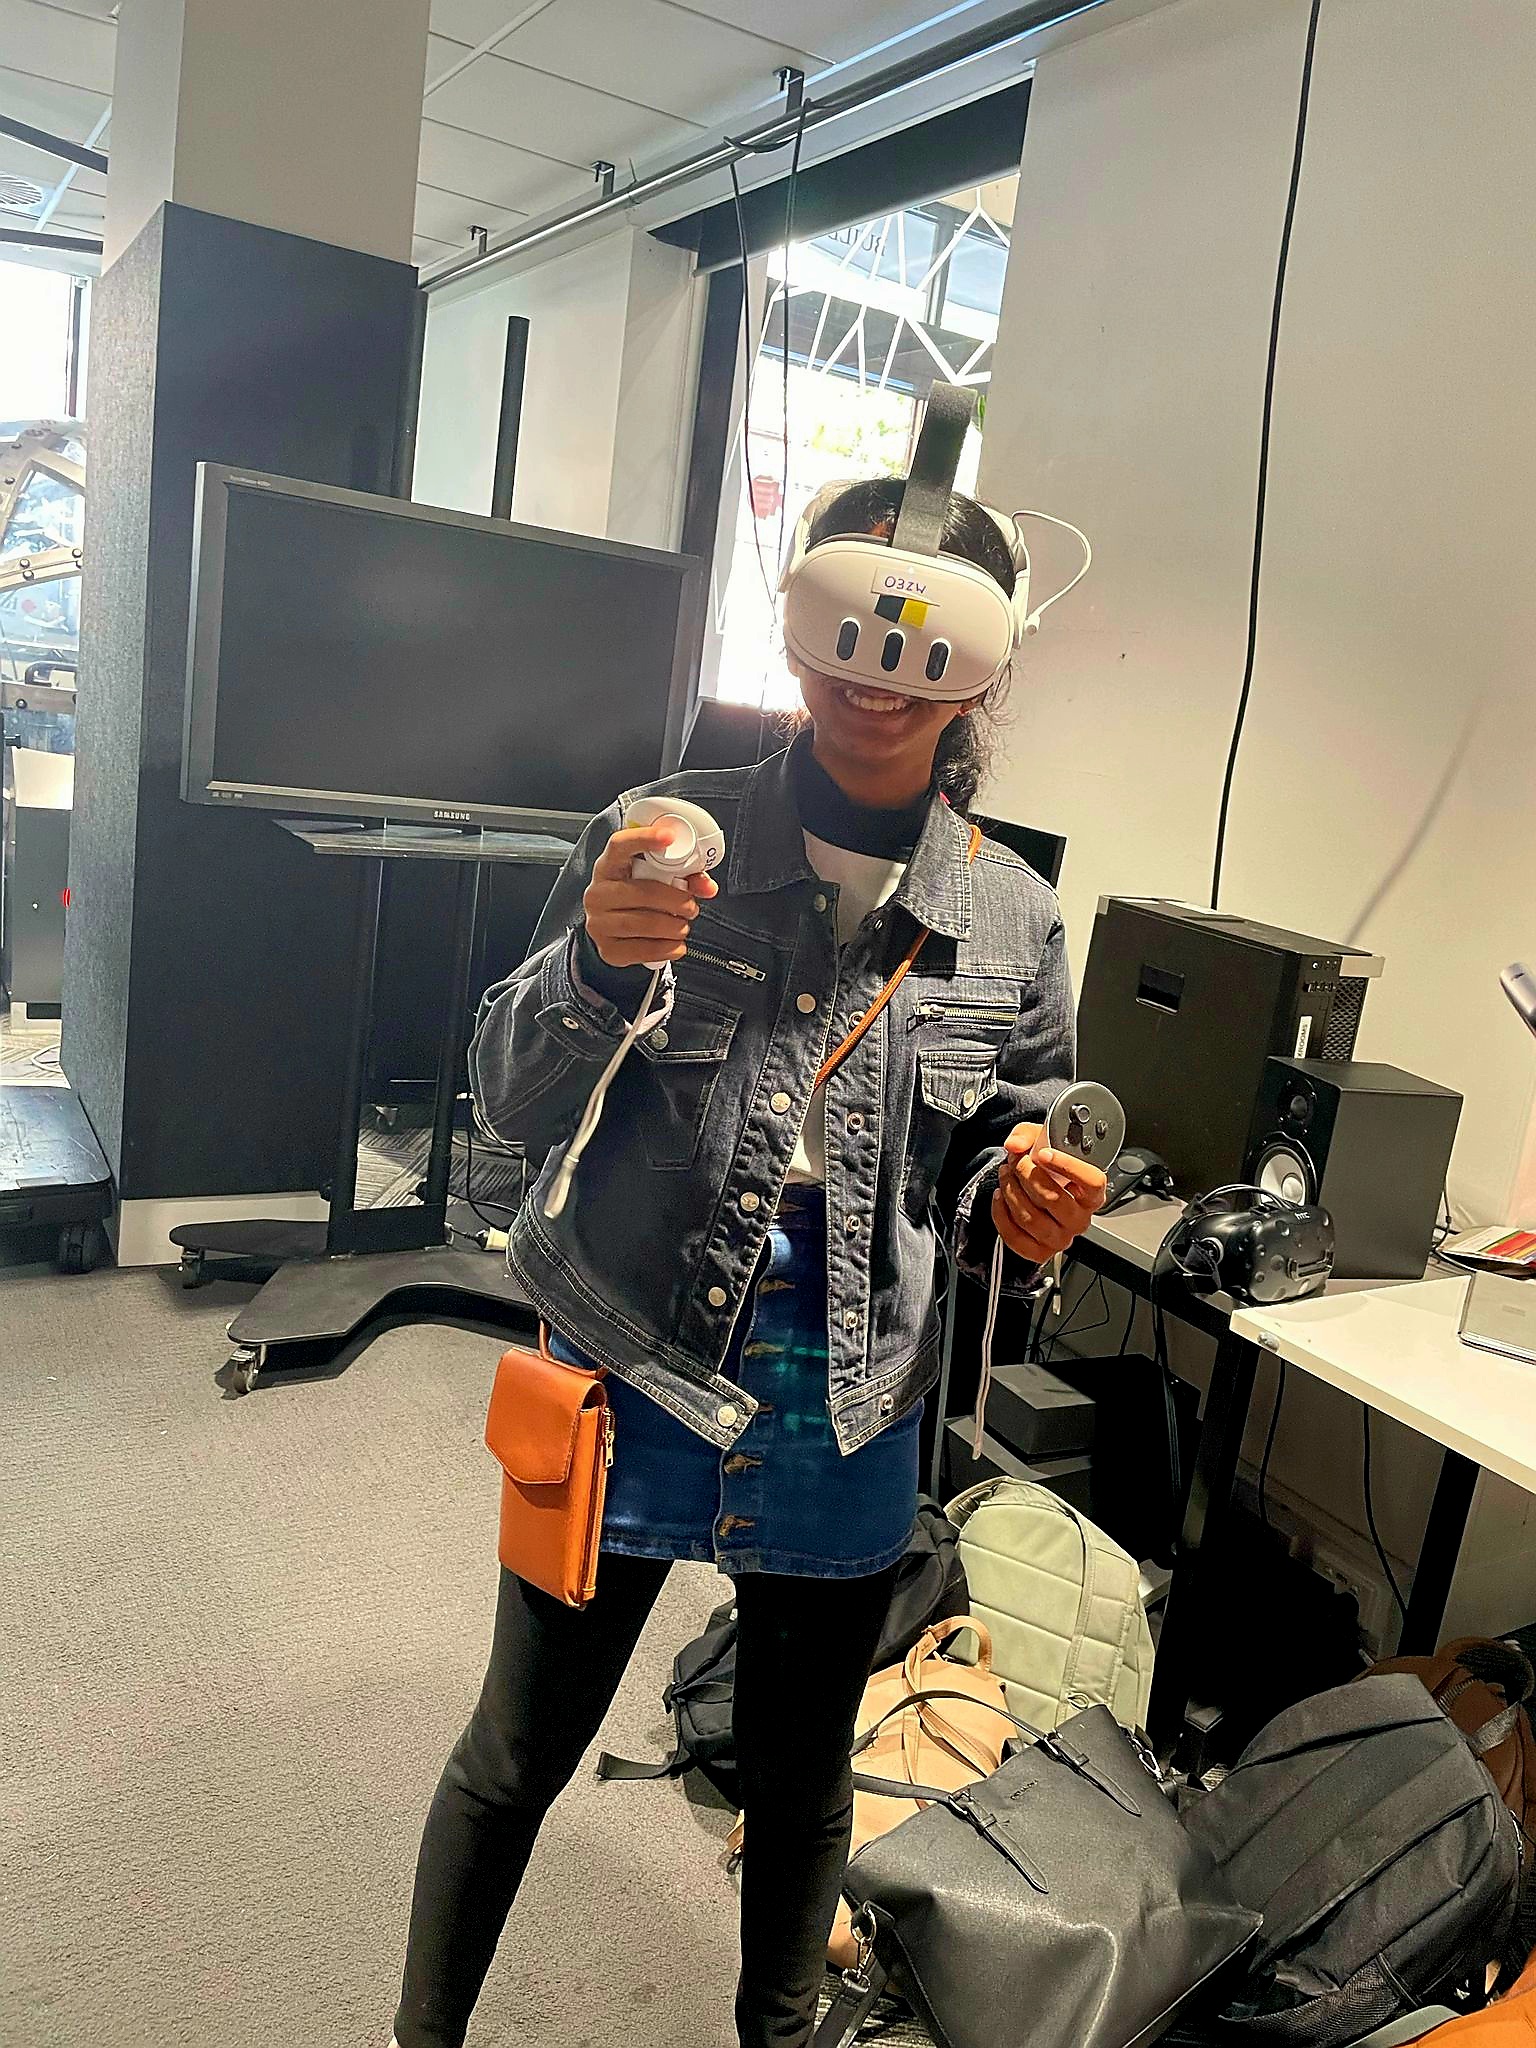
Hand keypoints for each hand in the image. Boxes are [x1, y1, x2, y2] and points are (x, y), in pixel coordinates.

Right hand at [581, 821, 719, 969]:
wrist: (612, 930)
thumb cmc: (636, 896)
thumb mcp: (653, 879)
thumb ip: (682, 875)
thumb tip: (707, 887)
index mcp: (608, 866)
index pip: (620, 845)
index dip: (644, 839)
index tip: (669, 836)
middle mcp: (598, 893)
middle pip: (642, 892)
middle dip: (675, 900)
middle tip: (691, 906)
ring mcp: (598, 923)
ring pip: (644, 924)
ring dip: (674, 926)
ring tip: (683, 925)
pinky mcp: (608, 950)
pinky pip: (644, 950)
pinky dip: (668, 948)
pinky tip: (676, 943)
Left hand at [990, 1121, 1107, 1264]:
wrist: (1038, 1185)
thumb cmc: (1045, 1165)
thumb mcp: (1041, 1140)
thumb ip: (1028, 1134)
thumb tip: (1015, 1145)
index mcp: (1092, 1194)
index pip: (1092, 1182)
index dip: (1068, 1166)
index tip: (1044, 1154)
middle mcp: (1080, 1219)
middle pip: (1053, 1199)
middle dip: (1027, 1175)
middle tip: (1016, 1161)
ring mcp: (1061, 1238)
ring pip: (1030, 1218)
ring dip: (1011, 1191)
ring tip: (1005, 1174)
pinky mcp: (1040, 1251)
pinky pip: (1016, 1237)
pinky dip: (1001, 1214)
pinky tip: (1000, 1196)